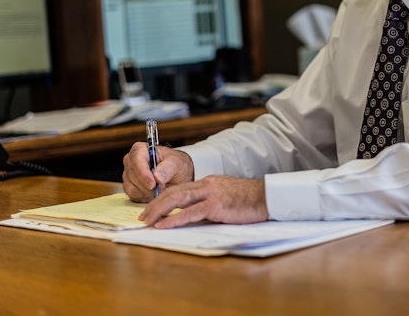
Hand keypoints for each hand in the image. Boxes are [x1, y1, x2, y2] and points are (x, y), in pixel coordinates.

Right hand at [122, 143, 193, 201]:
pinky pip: (133, 196)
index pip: (136, 159)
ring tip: (160, 188)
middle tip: (163, 187)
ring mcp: (128, 175)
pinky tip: (154, 193)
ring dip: (148, 192)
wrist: (177, 178)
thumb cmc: (176, 166)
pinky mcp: (129, 187)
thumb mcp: (178, 164)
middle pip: (133, 176)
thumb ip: (168, 167)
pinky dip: (145, 197)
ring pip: (132, 188)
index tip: (153, 184)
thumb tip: (157, 176)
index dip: (143, 173)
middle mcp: (131, 161)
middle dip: (148, 185)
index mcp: (141, 149)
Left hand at [138, 175, 267, 228]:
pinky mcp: (216, 205)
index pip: (179, 189)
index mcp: (207, 183)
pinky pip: (190, 212)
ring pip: (177, 200)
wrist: (267, 196)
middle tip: (142, 216)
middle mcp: (206, 185)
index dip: (162, 199)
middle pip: (173, 193)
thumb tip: (193, 216)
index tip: (151, 209)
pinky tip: (163, 225)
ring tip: (146, 220)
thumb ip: (209, 203)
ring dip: (158, 211)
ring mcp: (211, 194)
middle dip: (154, 205)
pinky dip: (174, 219)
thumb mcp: (225, 198)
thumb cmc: (249, 200)